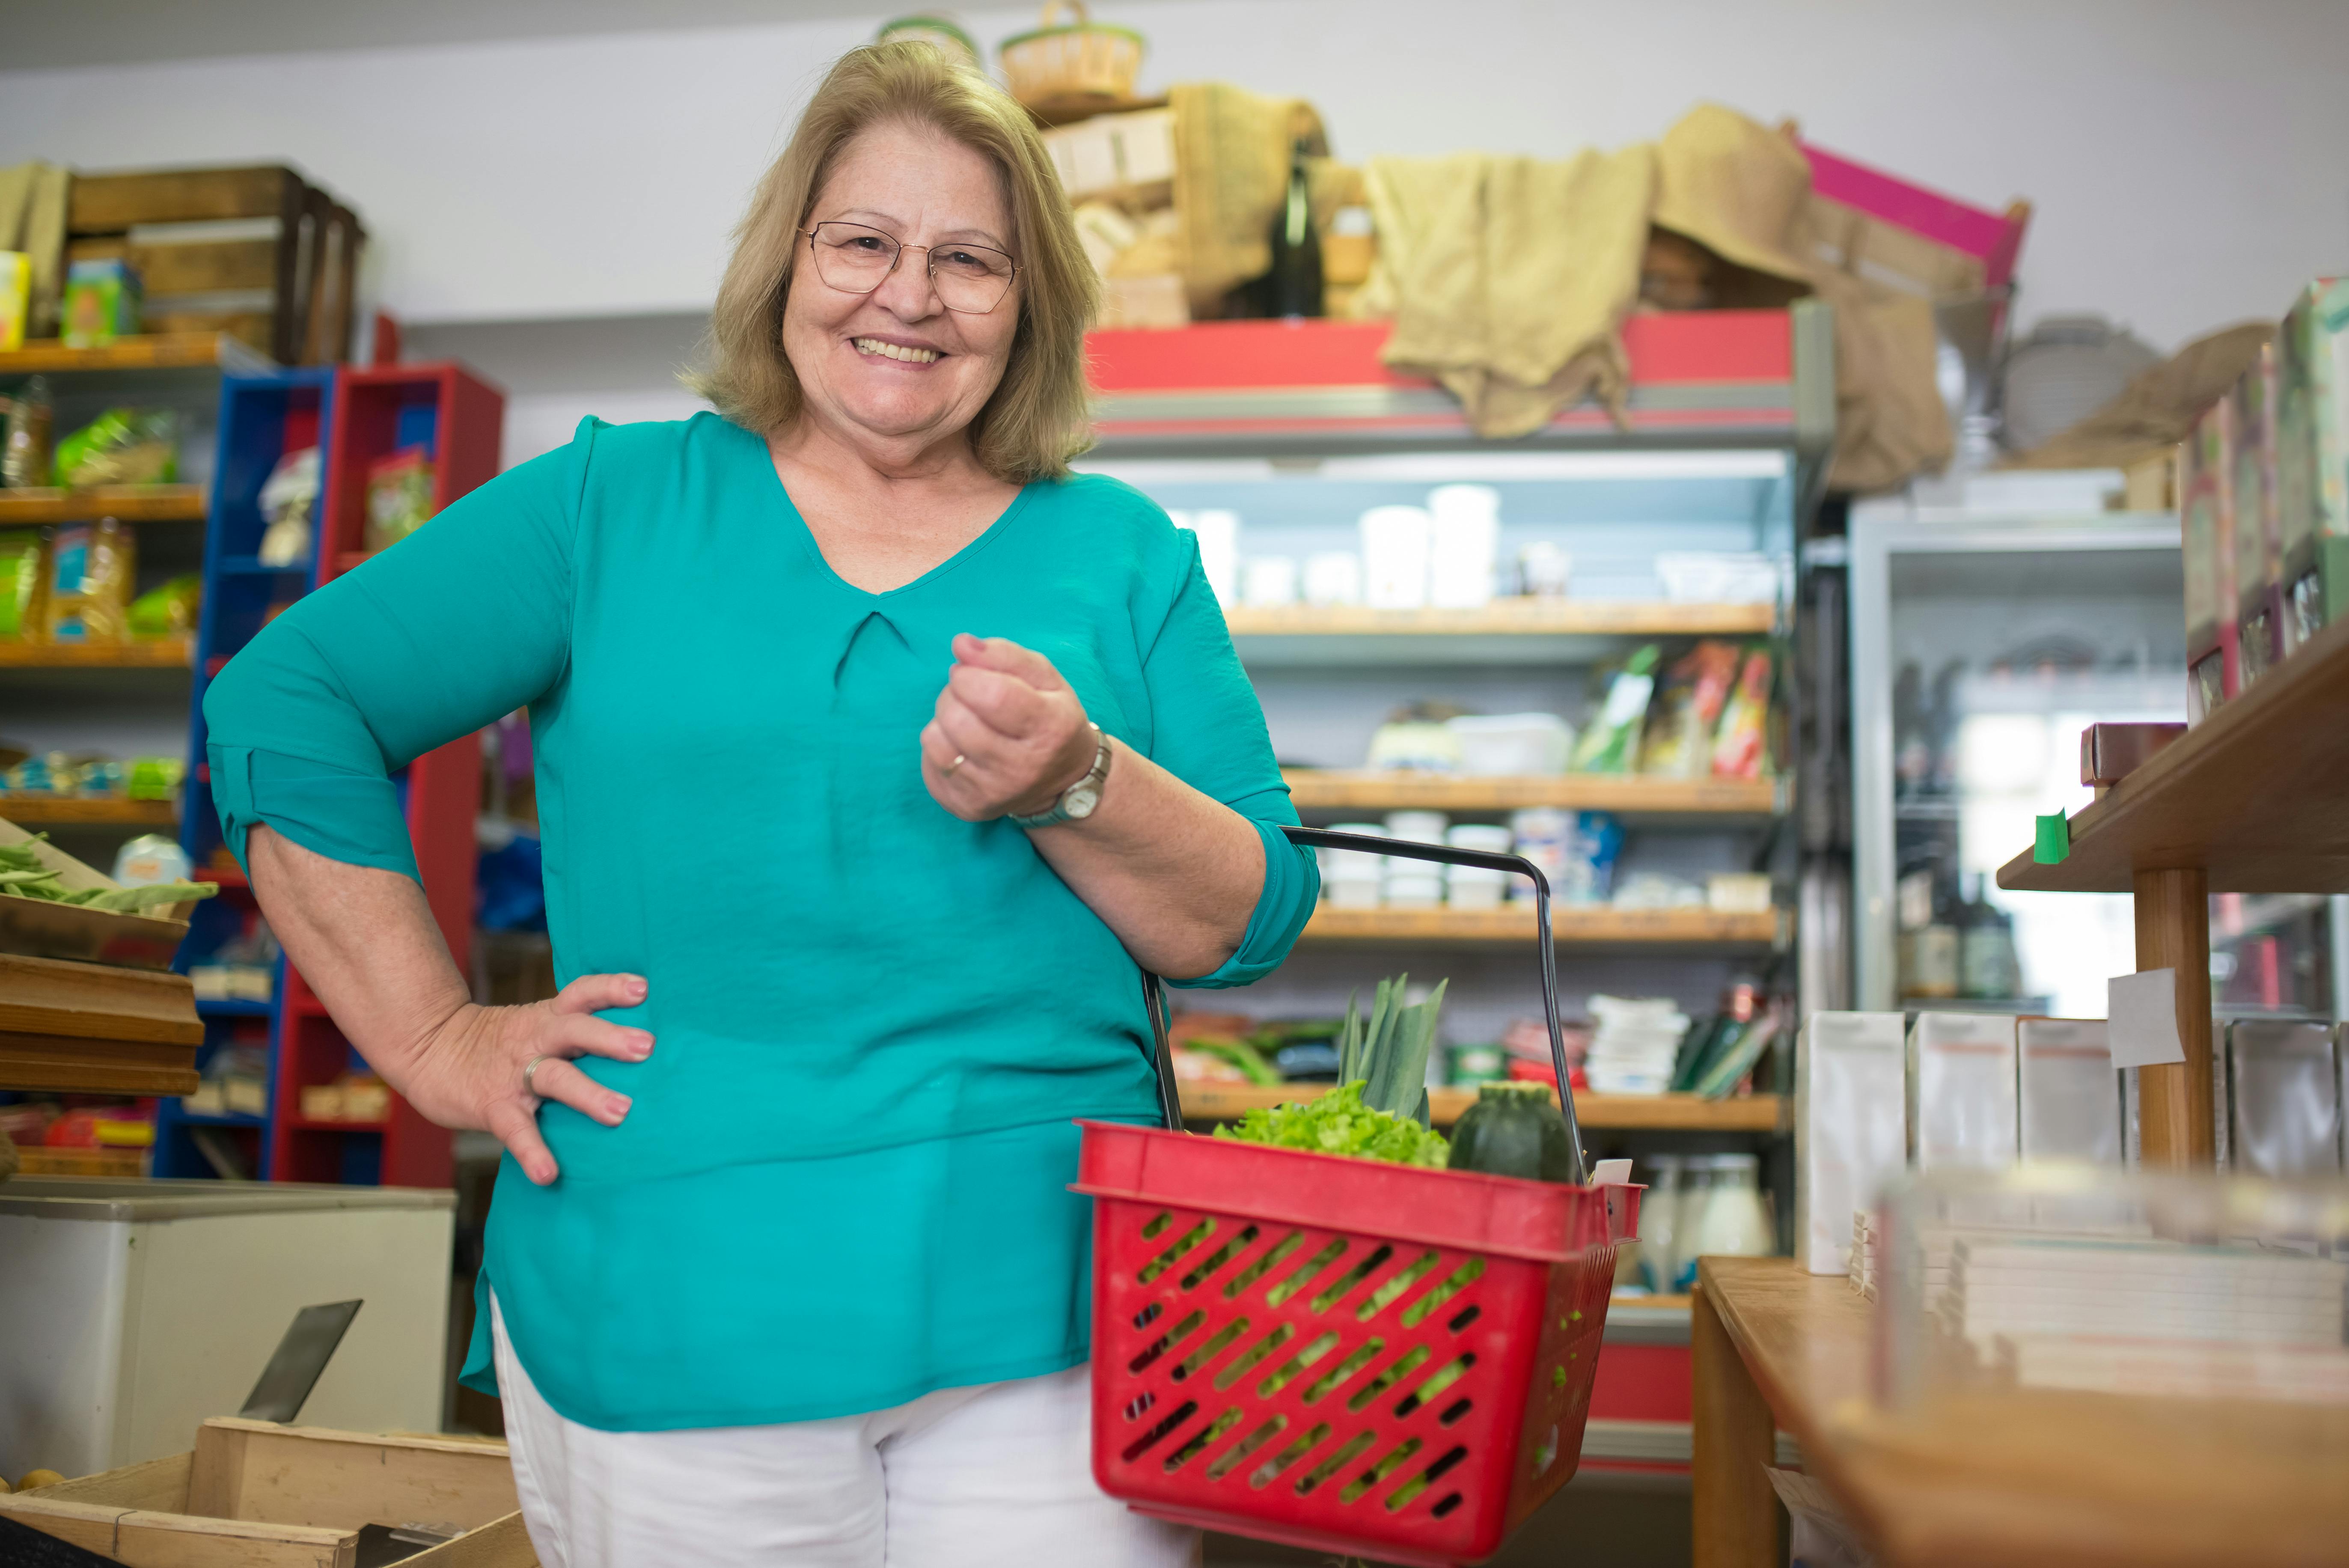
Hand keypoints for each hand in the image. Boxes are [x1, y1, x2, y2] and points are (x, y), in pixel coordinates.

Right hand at [401, 973, 654, 1185]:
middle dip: (610, 1037)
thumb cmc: (499, 1041)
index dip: (610, 989)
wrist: (429, 1051)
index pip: (581, 994)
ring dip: (587, 1093)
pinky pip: (515, 1129)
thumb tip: (640, 1044)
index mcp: (548, 1018)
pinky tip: (547, 1173)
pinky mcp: (493, 1106)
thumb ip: (576, 1029)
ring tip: (620, 1112)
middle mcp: (535, 1040)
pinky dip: (532, 1150)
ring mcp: (514, 1074)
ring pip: (553, 1077)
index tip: (643, 989)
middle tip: (647, 1046)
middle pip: (574, 1030)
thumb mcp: (536, 1023)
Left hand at [920, 633, 1097, 821]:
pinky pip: (929, 763)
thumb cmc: (1050, 718)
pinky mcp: (966, 808)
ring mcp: (991, 794)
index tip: (970, 671)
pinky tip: (962, 746)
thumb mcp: (1045, 678)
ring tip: (966, 719)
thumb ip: (1005, 655)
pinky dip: (939, 745)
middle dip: (954, 693)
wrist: (1061, 782)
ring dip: (943, 719)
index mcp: (1049, 729)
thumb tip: (961, 645)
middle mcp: (1021, 769)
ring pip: (936, 739)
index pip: (993, 696)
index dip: (969, 675)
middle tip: (969, 694)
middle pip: (958, 718)